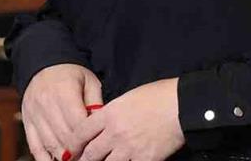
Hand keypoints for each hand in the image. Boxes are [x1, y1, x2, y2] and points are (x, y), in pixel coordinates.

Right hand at [20, 64, 102, 160]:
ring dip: (64, 156)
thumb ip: (96, 103)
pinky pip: (35, 146)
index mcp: (63, 91)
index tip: (98, 145)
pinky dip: (45, 158)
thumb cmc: (71, 74)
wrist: (45, 64)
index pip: (78, 123)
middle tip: (89, 156)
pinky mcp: (27, 121)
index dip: (89, 138)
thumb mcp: (89, 81)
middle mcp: (46, 103)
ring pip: (50, 143)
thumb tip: (102, 126)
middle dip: (78, 150)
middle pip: (64, 136)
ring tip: (76, 159)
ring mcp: (34, 114)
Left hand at [67, 77, 183, 160]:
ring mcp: (129, 149)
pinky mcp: (145, 159)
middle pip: (90, 154)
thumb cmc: (157, 96)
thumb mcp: (128, 98)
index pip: (81, 133)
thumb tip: (103, 125)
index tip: (69, 151)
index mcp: (109, 114)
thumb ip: (112, 113)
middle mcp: (115, 133)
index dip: (72, 145)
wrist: (181, 105)